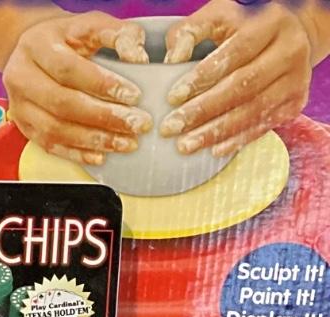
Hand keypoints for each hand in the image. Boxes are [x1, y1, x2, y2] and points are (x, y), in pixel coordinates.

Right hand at [2, 13, 153, 165]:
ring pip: (54, 130)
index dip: (101, 85)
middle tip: (135, 124)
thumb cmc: (66, 37)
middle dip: (103, 117)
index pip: (69, 70)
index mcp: (37, 45)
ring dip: (93, 140)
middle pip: (62, 104)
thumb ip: (118, 34)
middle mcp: (21, 76)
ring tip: (124, 142)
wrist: (34, 50)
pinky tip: (99, 156)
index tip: (133, 95)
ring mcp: (19, 105)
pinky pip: (49, 145)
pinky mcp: (23, 126)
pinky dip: (76, 153)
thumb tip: (138, 58)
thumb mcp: (91, 23)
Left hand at [161, 0, 315, 157]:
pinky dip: (237, 140)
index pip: (236, 52)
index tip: (173, 97)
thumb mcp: (220, 17)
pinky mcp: (296, 102)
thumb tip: (172, 58)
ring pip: (253, 110)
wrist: (293, 37)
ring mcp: (296, 78)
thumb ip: (192, 31)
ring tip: (185, 145)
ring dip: (215, 132)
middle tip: (171, 127)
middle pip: (243, 86)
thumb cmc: (246, 28)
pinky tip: (213, 149)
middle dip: (203, 110)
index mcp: (272, 23)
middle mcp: (290, 50)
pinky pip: (264, 125)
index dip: (204, 76)